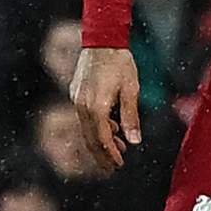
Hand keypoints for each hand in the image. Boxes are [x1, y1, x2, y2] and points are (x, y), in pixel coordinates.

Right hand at [72, 45, 141, 165]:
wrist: (102, 42)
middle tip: (113, 168)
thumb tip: (135, 141)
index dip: (110, 154)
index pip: (102, 138)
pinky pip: (84, 118)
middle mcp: (81, 106)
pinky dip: (96, 127)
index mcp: (96, 107)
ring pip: (86, 129)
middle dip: (102, 155)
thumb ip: (131, 117)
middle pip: (90, 138)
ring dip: (100, 141)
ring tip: (118, 149)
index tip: (119, 165)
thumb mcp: (132, 90)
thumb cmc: (121, 63)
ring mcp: (76, 100)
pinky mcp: (75, 94)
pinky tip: (111, 129)